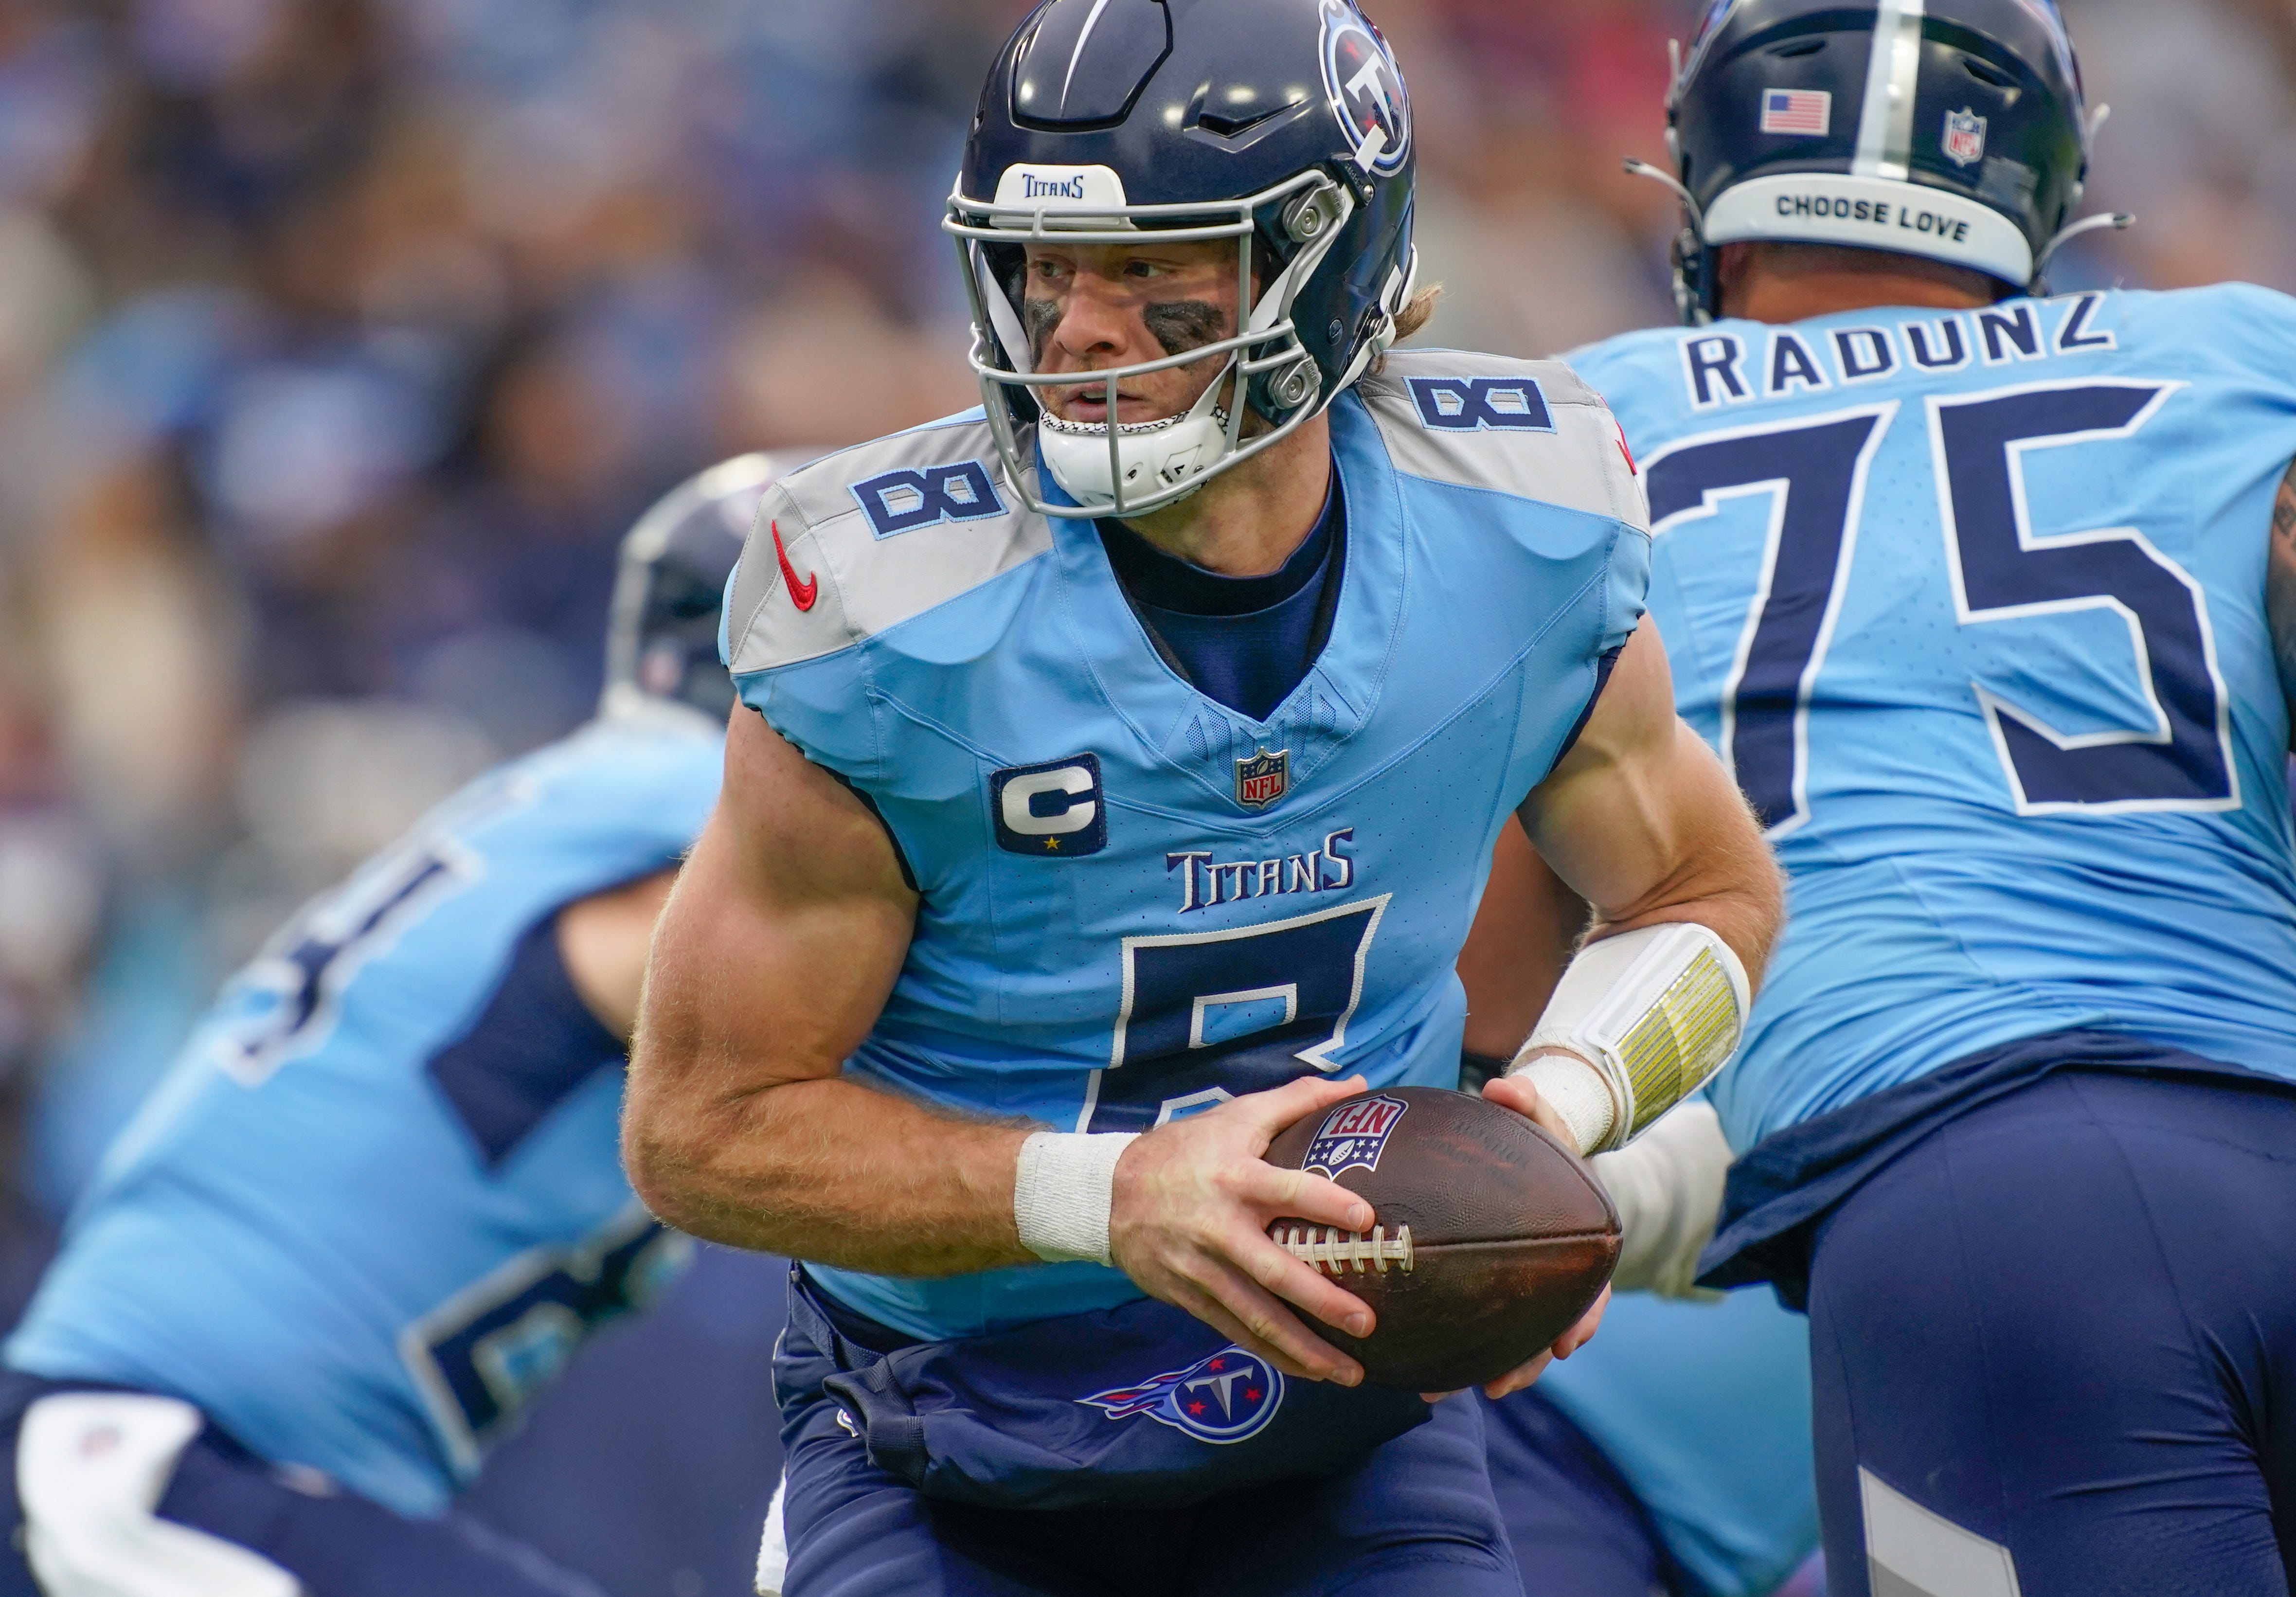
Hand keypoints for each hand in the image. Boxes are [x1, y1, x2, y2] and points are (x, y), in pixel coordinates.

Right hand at [1109, 1074, 1381, 1385]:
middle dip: (1322, 1302)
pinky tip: (1309, 1371)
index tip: (1366, 1219)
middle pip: (1275, 1271)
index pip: (1286, 1190)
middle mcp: (1220, 1229)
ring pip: (1257, 1317)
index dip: (1325, 1203)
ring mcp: (1204, 1270)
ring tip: (1350, 1372)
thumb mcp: (1237, 1115)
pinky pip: (1236, 1332)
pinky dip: (1273, 1355)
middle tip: (1368, 1321)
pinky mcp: (1191, 1298)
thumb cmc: (1187, 1150)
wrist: (1110, 1194)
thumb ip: (1299, 1100)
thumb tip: (1361, 1085)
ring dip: (1304, 1348)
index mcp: (1236, 1178)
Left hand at [1454, 1069, 1611, 1401]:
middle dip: (1523, 1362)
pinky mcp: (1491, 1288)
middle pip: (1548, 1329)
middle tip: (1494, 1386)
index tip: (1565, 1345)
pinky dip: (1453, 1348)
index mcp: (1578, 1243)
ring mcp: (1525, 1286)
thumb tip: (1503, 1086)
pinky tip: (1415, 1368)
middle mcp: (1554, 1273)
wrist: (1527, 1152)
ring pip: (1511, 1339)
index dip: (1582, 1319)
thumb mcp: (1535, 1115)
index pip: (1591, 1290)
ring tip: (1436, 1390)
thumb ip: (1523, 1099)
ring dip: (1480, 1367)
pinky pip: (1477, 1324)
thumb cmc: (1535, 1135)